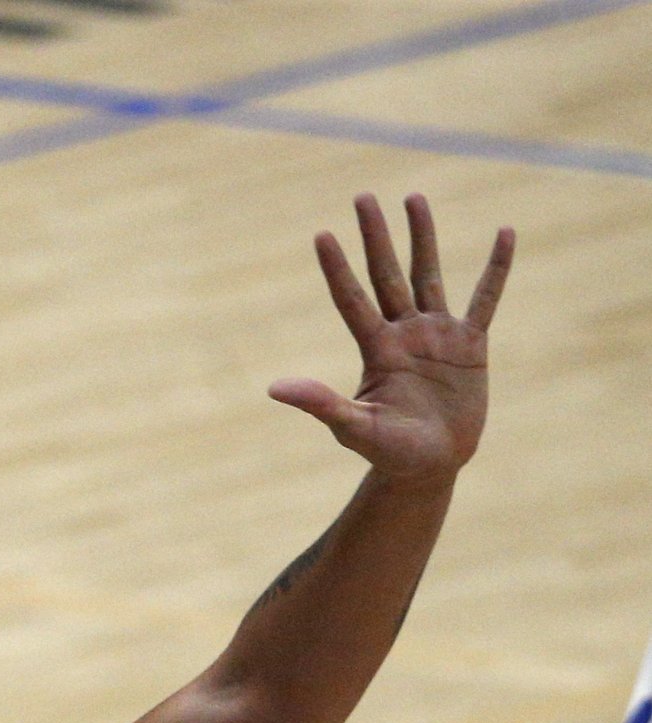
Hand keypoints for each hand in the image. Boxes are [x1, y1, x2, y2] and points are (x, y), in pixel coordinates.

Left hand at [273, 194, 512, 482]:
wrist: (429, 468)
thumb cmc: (388, 452)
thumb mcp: (353, 428)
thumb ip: (320, 403)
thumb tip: (274, 388)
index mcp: (375, 350)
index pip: (352, 300)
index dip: (337, 268)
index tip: (322, 234)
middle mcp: (403, 333)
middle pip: (387, 274)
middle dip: (376, 237)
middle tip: (363, 197)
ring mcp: (437, 335)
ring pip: (429, 274)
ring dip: (423, 236)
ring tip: (414, 197)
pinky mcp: (471, 344)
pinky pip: (487, 298)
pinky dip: (497, 268)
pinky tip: (505, 232)